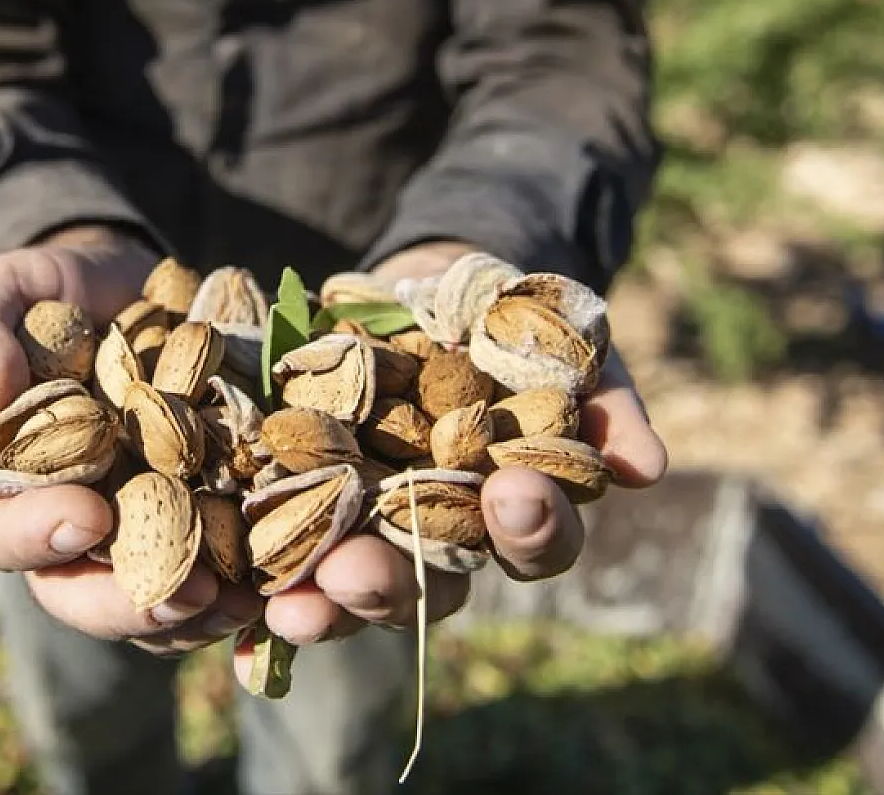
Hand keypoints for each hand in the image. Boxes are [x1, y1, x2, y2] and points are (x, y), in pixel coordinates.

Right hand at [0, 226, 264, 655]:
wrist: (133, 287)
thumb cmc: (54, 291)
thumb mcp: (6, 291)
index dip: (34, 535)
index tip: (87, 516)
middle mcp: (59, 525)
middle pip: (74, 595)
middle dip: (128, 604)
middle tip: (184, 593)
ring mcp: (128, 534)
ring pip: (145, 605)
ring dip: (191, 615)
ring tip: (242, 601)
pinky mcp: (191, 526)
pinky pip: (207, 582)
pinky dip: (239, 588)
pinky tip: (277, 579)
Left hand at [241, 240, 667, 671]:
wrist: (431, 283)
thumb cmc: (516, 321)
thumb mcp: (567, 341)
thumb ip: (606, 399)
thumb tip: (647, 466)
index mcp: (514, 508)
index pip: (533, 542)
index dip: (529, 528)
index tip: (518, 495)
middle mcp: (441, 536)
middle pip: (428, 587)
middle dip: (395, 585)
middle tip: (361, 572)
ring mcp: (369, 523)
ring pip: (349, 580)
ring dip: (317, 595)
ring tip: (291, 599)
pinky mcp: (302, 496)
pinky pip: (279, 541)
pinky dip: (259, 562)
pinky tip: (235, 572)